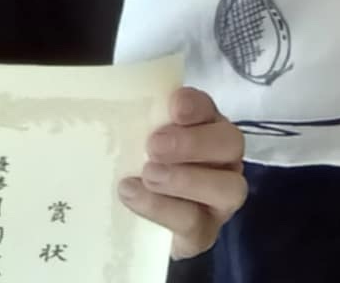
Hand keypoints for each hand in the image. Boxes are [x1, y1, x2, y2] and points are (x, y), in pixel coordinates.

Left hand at [120, 88, 245, 258]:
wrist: (140, 228)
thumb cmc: (139, 170)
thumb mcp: (136, 142)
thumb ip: (138, 125)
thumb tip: (109, 105)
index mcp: (205, 127)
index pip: (209, 108)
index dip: (195, 106)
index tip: (174, 106)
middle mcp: (221, 160)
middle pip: (230, 144)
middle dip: (193, 143)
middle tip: (154, 146)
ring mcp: (219, 200)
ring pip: (227, 188)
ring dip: (186, 179)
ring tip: (149, 175)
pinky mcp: (204, 233)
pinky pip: (194, 222)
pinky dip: (164, 208)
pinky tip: (134, 196)